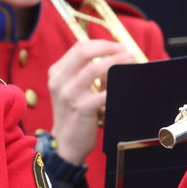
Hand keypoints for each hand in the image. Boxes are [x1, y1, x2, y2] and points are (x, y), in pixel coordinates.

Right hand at [49, 39, 134, 164]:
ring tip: (129, 61)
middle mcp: (59, 81)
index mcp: (57, 73)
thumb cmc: (73, 115)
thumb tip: (113, 61)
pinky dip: (115, 87)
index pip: (79, 47)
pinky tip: (125, 86)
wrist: (65, 143)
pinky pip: (102, 93)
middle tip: (125, 50)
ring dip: (115, 62)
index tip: (117, 46)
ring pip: (93, 69)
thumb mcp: (72, 90)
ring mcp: (68, 94)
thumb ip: (86, 74)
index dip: (101, 43)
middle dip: (108, 47)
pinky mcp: (80, 108)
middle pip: (83, 52)